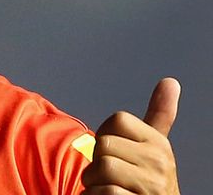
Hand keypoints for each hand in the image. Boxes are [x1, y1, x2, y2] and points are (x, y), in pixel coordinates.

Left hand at [82, 78, 180, 193]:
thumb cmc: (146, 182)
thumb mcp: (154, 149)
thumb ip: (159, 116)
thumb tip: (170, 81)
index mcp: (159, 143)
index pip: (118, 120)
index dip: (105, 135)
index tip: (114, 154)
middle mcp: (160, 162)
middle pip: (104, 144)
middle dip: (95, 164)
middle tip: (107, 178)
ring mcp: (152, 185)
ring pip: (102, 167)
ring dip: (93, 184)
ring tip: (107, 190)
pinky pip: (104, 193)